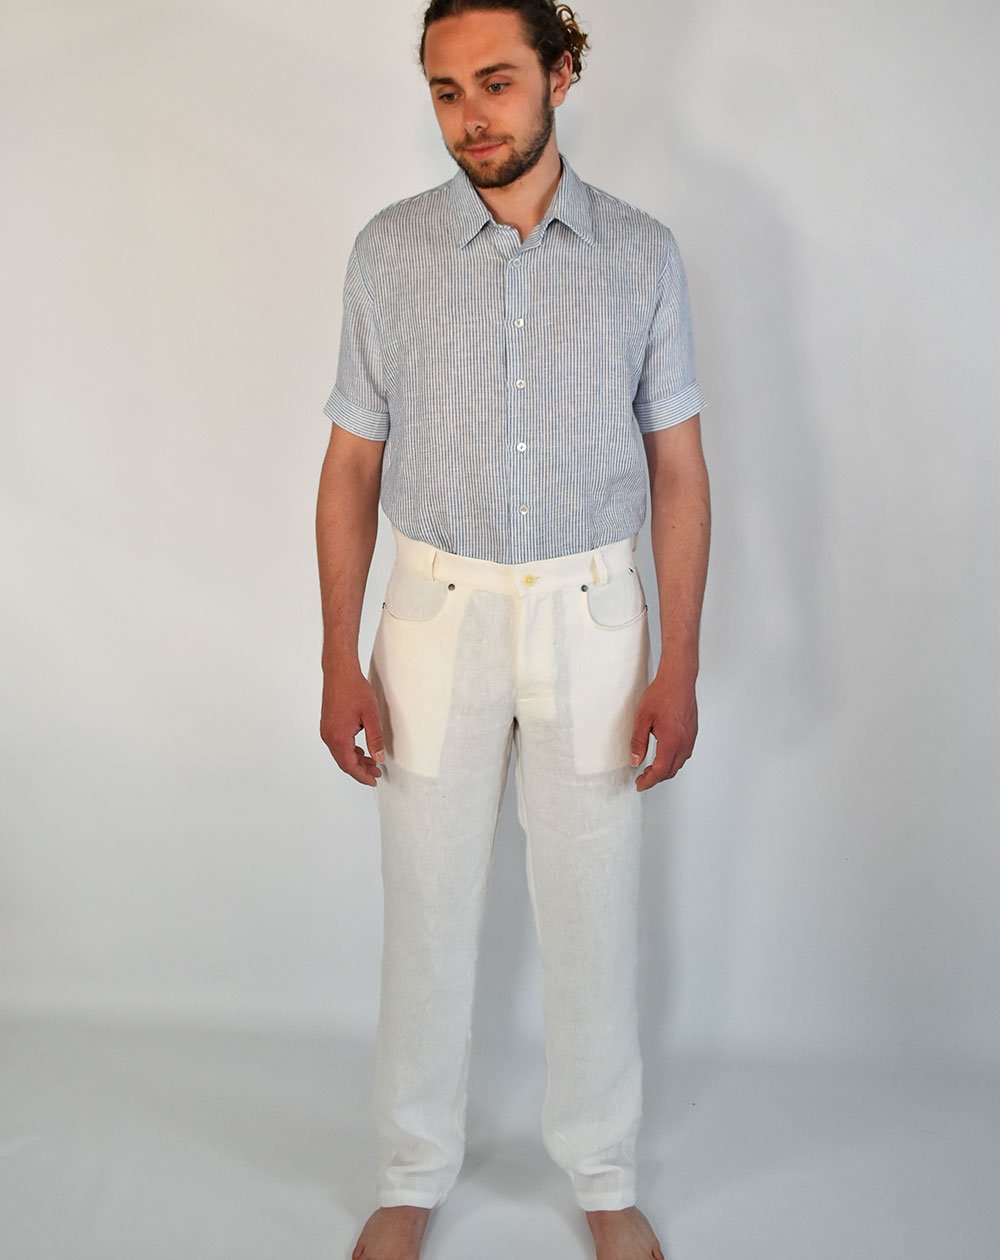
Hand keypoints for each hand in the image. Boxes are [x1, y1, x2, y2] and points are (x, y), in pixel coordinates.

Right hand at [320, 666, 384, 786]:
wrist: (339, 672)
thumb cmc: (354, 690)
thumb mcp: (370, 716)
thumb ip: (375, 739)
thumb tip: (378, 758)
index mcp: (339, 737)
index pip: (350, 765)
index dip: (362, 776)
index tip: (373, 781)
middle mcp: (329, 736)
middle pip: (344, 762)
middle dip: (360, 770)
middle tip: (376, 773)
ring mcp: (326, 731)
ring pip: (341, 754)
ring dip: (355, 760)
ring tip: (372, 762)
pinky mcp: (328, 725)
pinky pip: (338, 744)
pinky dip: (350, 751)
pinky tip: (361, 750)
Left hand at [629, 671, 697, 791]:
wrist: (679, 680)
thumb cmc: (662, 694)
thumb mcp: (642, 718)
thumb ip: (638, 742)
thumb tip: (635, 760)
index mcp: (671, 741)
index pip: (660, 771)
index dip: (649, 781)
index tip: (640, 784)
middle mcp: (684, 742)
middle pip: (671, 770)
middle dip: (656, 778)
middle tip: (642, 778)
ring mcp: (690, 738)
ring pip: (679, 763)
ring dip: (665, 770)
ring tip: (650, 769)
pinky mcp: (692, 733)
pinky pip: (684, 754)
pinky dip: (673, 760)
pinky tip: (663, 756)